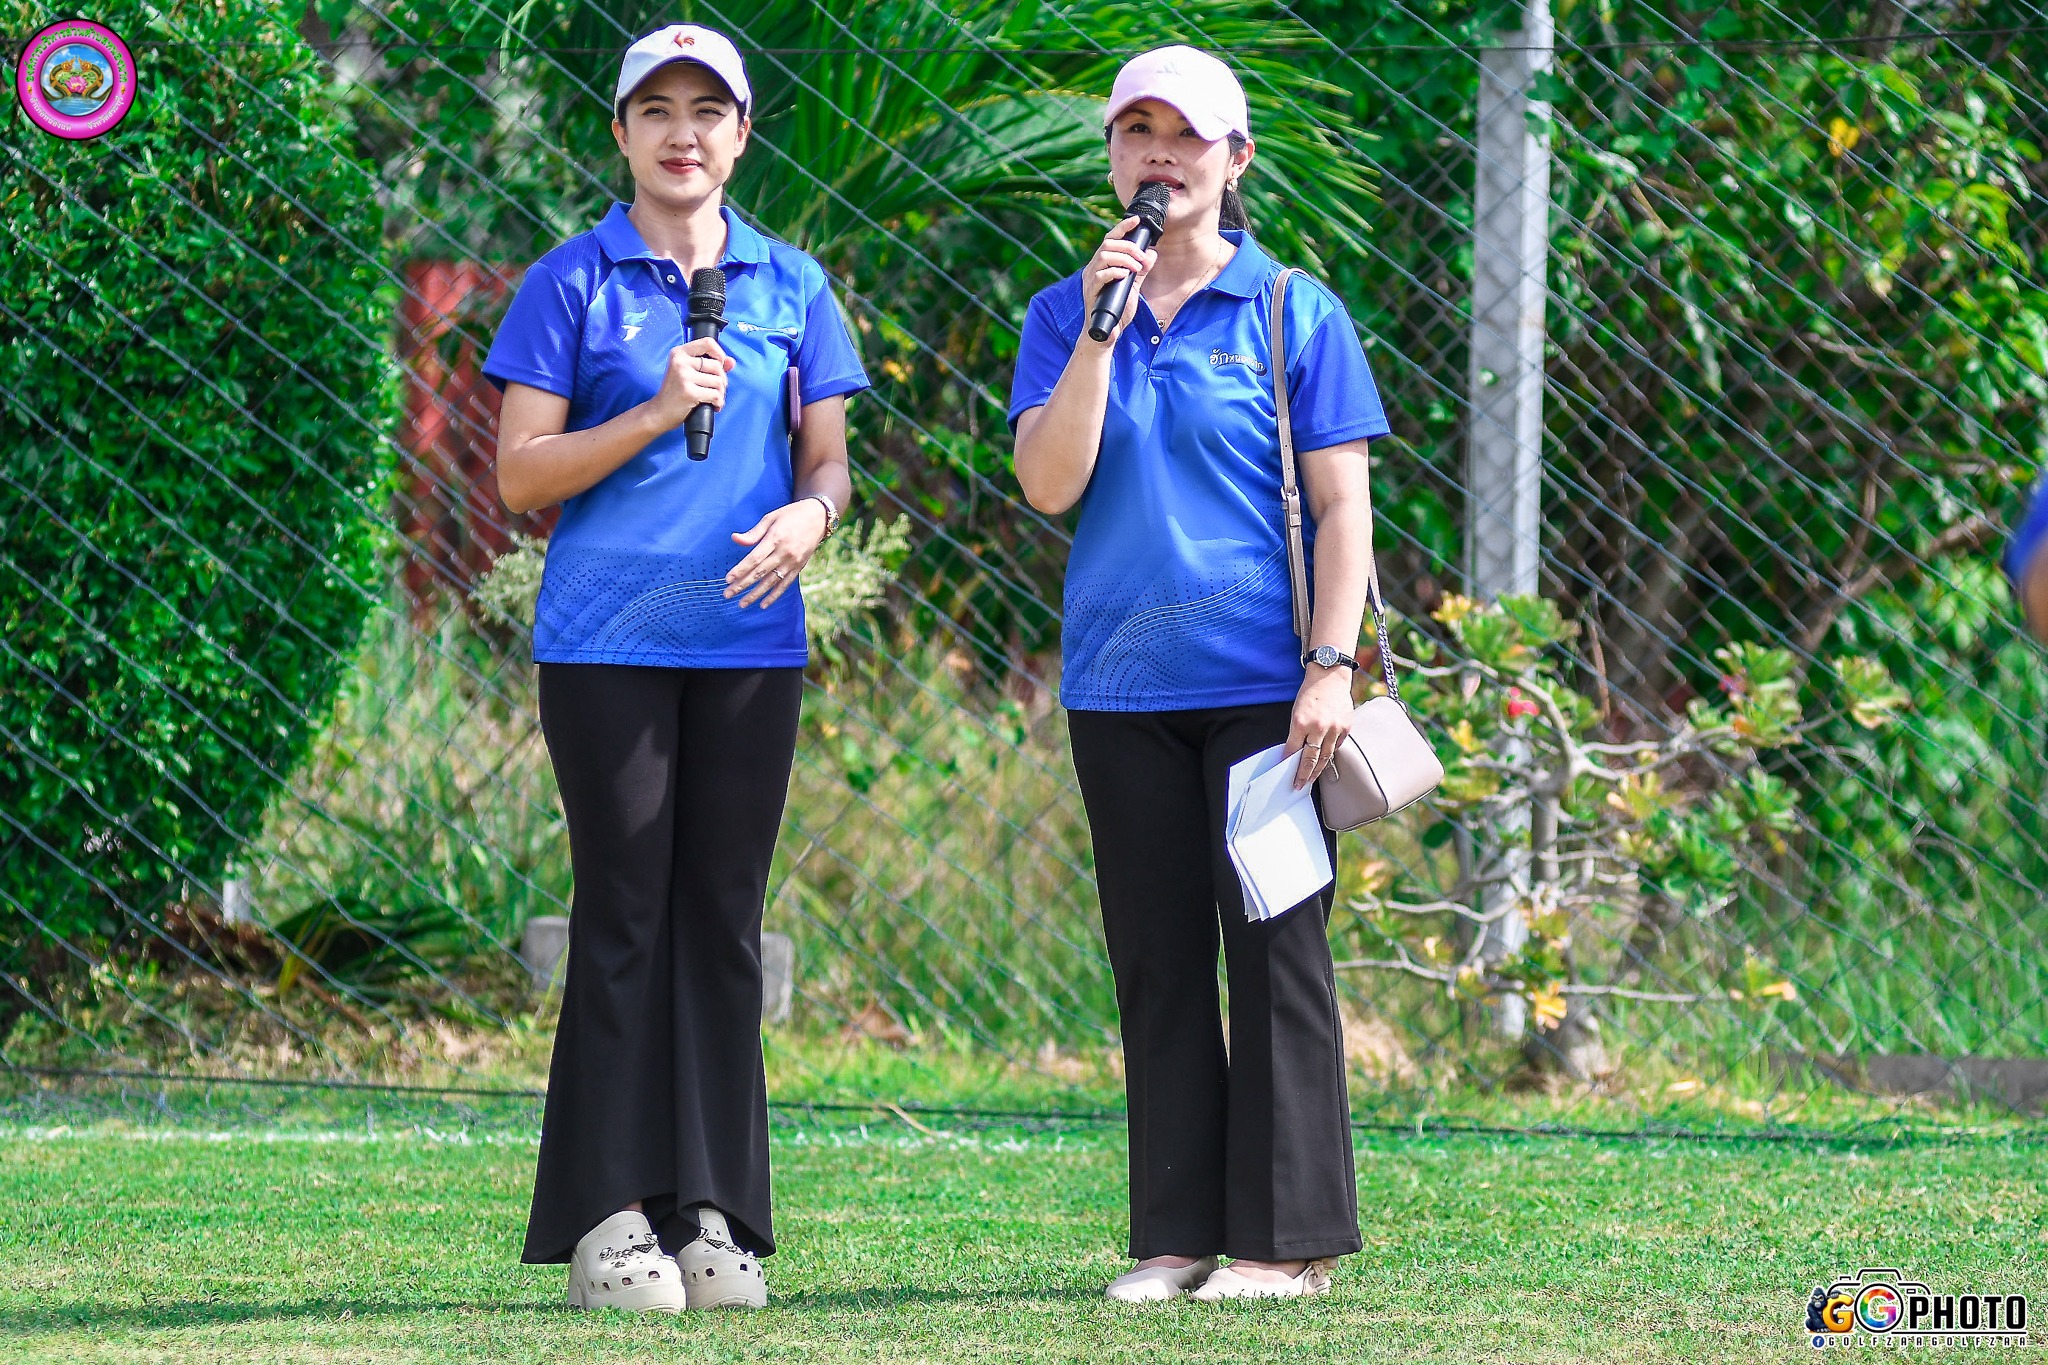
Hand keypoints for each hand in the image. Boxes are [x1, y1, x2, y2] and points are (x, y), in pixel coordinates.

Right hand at [648, 337, 734, 430]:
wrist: (659, 412)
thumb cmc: (675, 393)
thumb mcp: (688, 373)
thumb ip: (710, 365)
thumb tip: (732, 362)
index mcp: (679, 353)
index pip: (708, 342)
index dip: (719, 353)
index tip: (720, 365)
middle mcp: (680, 361)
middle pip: (717, 366)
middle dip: (722, 380)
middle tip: (715, 390)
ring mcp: (684, 376)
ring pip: (718, 381)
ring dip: (720, 393)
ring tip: (713, 399)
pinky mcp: (689, 392)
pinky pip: (715, 395)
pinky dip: (718, 402)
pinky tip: (712, 406)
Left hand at [725, 498, 830, 608]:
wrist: (819, 518)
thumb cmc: (791, 515)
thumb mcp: (771, 518)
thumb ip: (753, 533)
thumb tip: (734, 539)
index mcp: (775, 538)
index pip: (754, 558)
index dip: (740, 570)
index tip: (728, 579)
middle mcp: (784, 553)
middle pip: (760, 572)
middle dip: (742, 585)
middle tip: (727, 594)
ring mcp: (792, 562)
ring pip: (771, 582)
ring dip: (755, 594)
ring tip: (741, 604)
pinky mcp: (799, 567)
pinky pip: (785, 584)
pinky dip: (774, 596)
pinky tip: (763, 605)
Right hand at [1079, 215, 1155, 347]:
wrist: (1107, 333)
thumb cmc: (1117, 310)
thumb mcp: (1133, 287)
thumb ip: (1141, 270)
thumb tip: (1152, 254)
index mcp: (1102, 264)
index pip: (1111, 239)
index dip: (1123, 228)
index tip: (1137, 220)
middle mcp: (1094, 269)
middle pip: (1108, 244)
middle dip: (1128, 247)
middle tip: (1142, 258)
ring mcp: (1090, 280)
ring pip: (1103, 256)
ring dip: (1124, 258)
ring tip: (1136, 268)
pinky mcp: (1091, 292)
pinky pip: (1100, 275)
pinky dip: (1115, 272)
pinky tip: (1125, 276)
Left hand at [1288, 666, 1355, 790]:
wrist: (1329, 677)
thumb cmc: (1310, 693)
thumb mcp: (1297, 712)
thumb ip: (1297, 732)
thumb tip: (1295, 752)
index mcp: (1301, 722)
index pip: (1293, 749)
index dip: (1289, 764)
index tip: (1287, 774)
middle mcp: (1318, 727)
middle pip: (1310, 758)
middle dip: (1304, 774)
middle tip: (1299, 785)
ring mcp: (1333, 728)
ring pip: (1325, 756)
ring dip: (1317, 770)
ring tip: (1311, 779)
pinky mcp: (1345, 727)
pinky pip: (1337, 746)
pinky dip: (1330, 753)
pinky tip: (1324, 760)